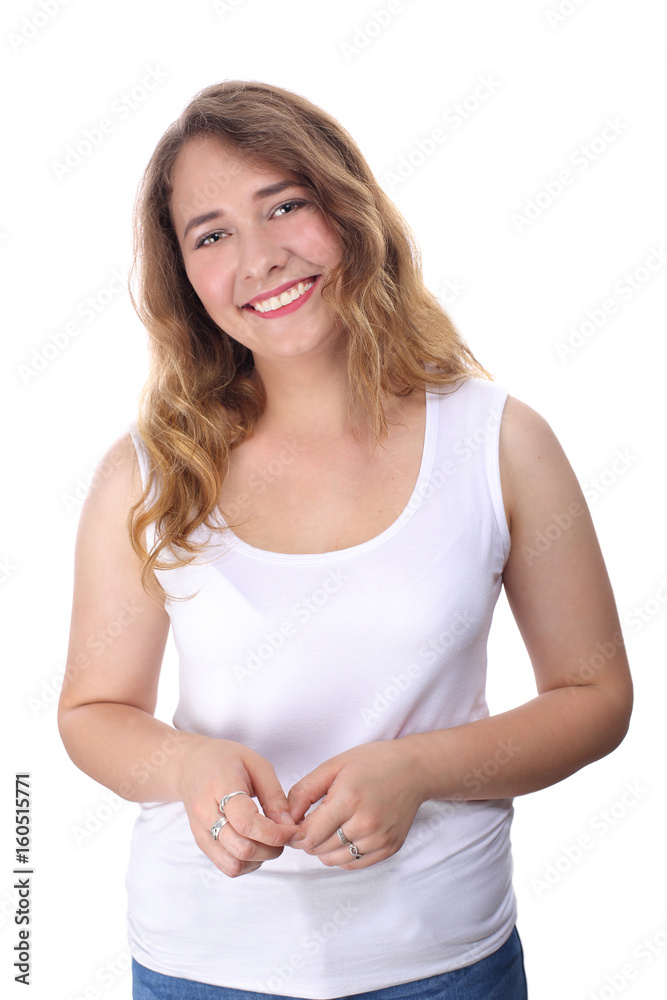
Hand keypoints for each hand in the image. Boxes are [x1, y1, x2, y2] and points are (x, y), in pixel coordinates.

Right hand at [178, 736, 298, 877]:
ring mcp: (201, 832)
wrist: (190, 765)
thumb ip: (274, 795)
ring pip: (234, 864)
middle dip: (272, 848)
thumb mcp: (256, 764)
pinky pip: (227, 866)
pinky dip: (247, 863)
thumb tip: (287, 826)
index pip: (246, 823)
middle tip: (284, 834)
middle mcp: (205, 814)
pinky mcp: (202, 844)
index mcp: (220, 787)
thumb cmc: (225, 760)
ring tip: (269, 839)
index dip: (275, 833)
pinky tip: (255, 844)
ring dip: (260, 859)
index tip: (293, 830)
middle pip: (242, 848)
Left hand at [286, 740, 425, 869]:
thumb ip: (304, 791)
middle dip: (308, 840)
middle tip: (309, 823)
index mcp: (348, 800)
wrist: (414, 769)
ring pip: (335, 860)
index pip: (309, 835)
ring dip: (323, 849)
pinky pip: (354, 864)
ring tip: (326, 829)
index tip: (293, 824)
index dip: (294, 833)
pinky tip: (343, 836)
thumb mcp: (333, 766)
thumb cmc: (373, 762)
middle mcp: (365, 824)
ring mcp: (380, 839)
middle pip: (320, 849)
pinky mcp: (389, 848)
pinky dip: (342, 855)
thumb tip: (286, 818)